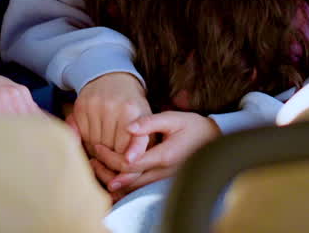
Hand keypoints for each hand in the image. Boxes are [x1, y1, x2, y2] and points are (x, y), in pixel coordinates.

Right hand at [73, 72, 152, 159]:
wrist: (112, 78)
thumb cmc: (131, 106)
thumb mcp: (143, 120)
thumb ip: (141, 143)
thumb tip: (129, 163)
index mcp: (134, 112)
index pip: (133, 139)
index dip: (132, 152)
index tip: (129, 160)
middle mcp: (114, 107)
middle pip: (111, 148)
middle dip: (113, 156)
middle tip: (116, 151)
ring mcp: (95, 106)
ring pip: (94, 144)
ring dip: (98, 150)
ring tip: (105, 141)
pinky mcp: (80, 106)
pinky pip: (81, 135)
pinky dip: (87, 140)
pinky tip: (94, 134)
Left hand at [92, 111, 220, 194]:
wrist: (216, 142)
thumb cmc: (194, 127)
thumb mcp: (174, 119)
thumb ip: (149, 122)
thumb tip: (127, 127)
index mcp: (164, 157)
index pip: (129, 163)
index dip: (110, 157)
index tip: (97, 147)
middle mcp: (164, 174)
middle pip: (128, 180)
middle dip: (106, 172)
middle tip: (91, 160)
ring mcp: (165, 181)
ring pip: (133, 189)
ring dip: (114, 181)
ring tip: (98, 169)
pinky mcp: (165, 183)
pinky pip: (141, 190)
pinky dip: (125, 187)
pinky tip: (113, 180)